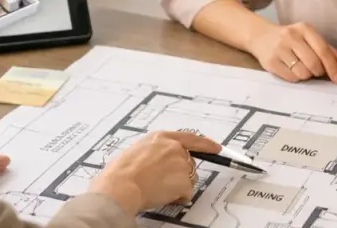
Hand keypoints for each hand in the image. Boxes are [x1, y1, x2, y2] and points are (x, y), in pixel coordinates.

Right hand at [89, 131, 221, 216]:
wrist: (121, 186)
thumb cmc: (120, 172)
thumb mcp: (136, 151)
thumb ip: (153, 152)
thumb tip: (156, 161)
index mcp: (161, 138)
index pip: (190, 138)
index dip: (205, 143)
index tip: (216, 147)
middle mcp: (174, 148)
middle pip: (188, 163)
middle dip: (179, 175)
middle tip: (160, 183)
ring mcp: (181, 163)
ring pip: (188, 179)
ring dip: (177, 187)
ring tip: (157, 189)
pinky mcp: (184, 180)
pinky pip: (186, 193)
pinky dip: (178, 198)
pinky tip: (162, 196)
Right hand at [246, 22, 336, 82]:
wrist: (260, 36)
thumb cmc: (291, 39)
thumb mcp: (309, 38)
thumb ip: (327, 50)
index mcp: (305, 29)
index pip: (323, 50)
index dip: (332, 67)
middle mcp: (291, 37)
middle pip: (314, 64)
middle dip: (319, 72)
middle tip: (316, 71)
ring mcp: (279, 49)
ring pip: (303, 73)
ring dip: (307, 76)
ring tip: (302, 69)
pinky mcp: (270, 61)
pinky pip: (290, 77)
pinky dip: (296, 78)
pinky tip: (292, 70)